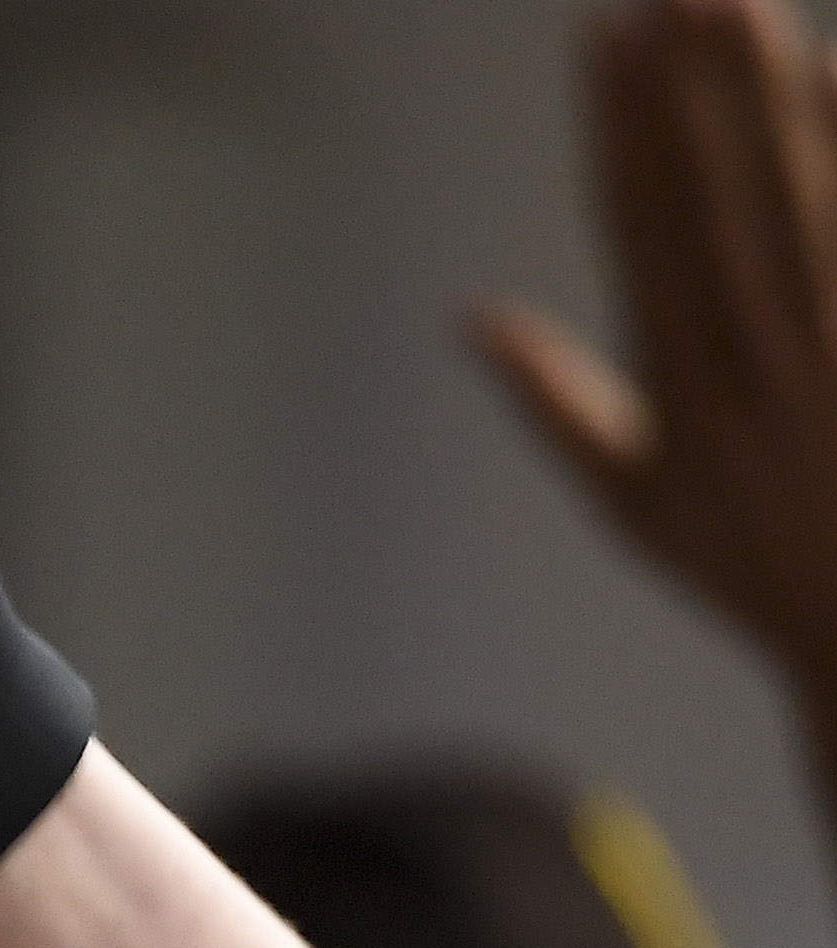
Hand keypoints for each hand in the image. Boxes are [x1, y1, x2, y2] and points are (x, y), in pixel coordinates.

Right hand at [478, 0, 836, 706]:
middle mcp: (758, 353)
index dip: (618, 129)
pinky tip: (830, 74)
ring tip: (738, 1)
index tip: (601, 42)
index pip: (640, 226)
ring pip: (796, 187)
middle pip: (716, 189)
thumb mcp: (636, 507)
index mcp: (681, 386)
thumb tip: (474, 322)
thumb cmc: (757, 564)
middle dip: (688, 82)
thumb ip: (558, 405)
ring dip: (766, 89)